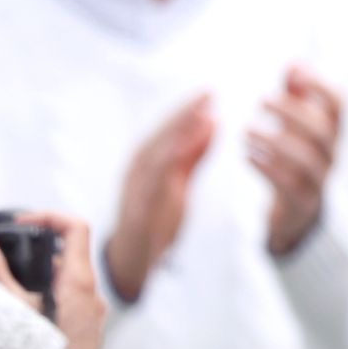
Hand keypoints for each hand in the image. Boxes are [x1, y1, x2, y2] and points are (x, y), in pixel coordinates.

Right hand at [0, 212, 107, 348]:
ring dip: (40, 278)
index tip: (22, 222)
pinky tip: (25, 314)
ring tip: (10, 287)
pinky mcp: (88, 331)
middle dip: (36, 252)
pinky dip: (49, 299)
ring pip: (68, 282)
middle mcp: (93, 295)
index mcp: (79, 282)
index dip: (49, 216)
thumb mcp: (11, 308)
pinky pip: (71, 304)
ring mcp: (93, 314)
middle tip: (7, 257)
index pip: (76, 227)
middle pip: (69, 255)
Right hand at [105, 93, 214, 302]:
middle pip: (162, 134)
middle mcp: (140, 167)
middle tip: (209, 92)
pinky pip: (151, 181)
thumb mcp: (181, 180)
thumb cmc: (157, 217)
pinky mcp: (138, 205)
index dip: (189, 108)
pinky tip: (181, 149)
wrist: (134, 258)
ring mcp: (136, 185)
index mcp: (151, 159)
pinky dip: (165, 162)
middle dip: (185, 112)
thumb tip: (213, 120)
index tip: (211, 90)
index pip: (171, 128)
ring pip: (156, 151)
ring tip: (201, 113)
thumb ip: (195, 153)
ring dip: (177, 131)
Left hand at [249, 66, 342, 257]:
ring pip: (307, 160)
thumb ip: (296, 95)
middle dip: (292, 112)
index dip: (321, 87)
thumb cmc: (294, 159)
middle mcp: (330, 155)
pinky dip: (268, 168)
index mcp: (331, 131)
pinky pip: (289, 185)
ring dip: (276, 141)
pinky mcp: (302, 203)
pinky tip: (248, 156)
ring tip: (246, 131)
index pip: (340, 105)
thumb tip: (295, 63)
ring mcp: (319, 181)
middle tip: (260, 100)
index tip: (292, 72)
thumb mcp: (297, 125)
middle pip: (322, 130)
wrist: (297, 216)